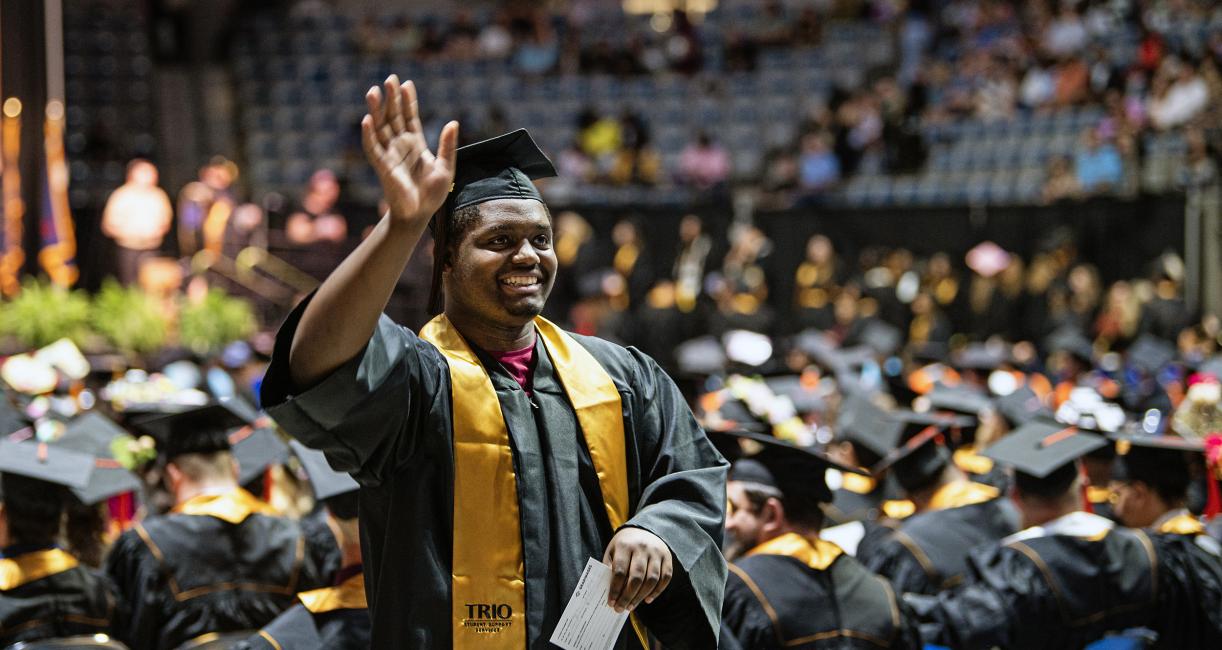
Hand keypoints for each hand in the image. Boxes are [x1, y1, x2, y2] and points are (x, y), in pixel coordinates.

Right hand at [360, 75, 458, 226]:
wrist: (420, 215)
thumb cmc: (433, 194)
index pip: (410, 117)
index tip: (407, 83)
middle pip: (393, 117)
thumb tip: (453, 122)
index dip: (408, 101)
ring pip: (380, 128)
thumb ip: (447, 146)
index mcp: (416, 144)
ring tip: (374, 90)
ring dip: (377, 110)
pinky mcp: (382, 166)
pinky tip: (367, 119)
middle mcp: (400, 146)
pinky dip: (369, 134)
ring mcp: (390, 154)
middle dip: (391, 98)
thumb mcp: (446, 167)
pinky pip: (373, 148)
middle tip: (390, 79)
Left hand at [602, 527, 672, 612]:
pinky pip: (665, 578)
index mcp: (625, 545)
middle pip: (636, 577)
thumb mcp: (612, 551)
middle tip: (620, 608)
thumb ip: (610, 568)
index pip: (620, 571)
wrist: (644, 529)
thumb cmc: (624, 545)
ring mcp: (656, 553)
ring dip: (641, 596)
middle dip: (627, 596)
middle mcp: (642, 548)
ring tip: (631, 606)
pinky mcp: (667, 558)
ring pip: (651, 580)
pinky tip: (647, 599)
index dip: (615, 589)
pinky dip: (656, 592)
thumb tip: (610, 591)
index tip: (611, 602)